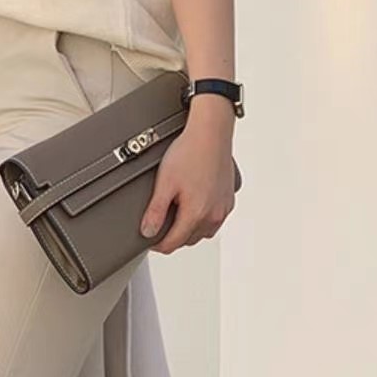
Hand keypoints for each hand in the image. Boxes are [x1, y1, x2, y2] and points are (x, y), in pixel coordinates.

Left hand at [140, 94, 236, 253]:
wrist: (211, 131)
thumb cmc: (190, 152)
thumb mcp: (165, 183)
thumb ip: (156, 211)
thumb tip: (148, 232)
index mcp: (196, 214)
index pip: (174, 244)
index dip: (158, 245)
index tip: (150, 241)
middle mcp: (213, 215)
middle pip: (188, 240)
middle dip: (173, 238)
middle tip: (160, 228)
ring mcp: (223, 208)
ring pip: (203, 233)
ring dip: (190, 231)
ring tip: (177, 219)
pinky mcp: (229, 199)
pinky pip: (215, 220)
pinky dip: (204, 221)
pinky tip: (195, 208)